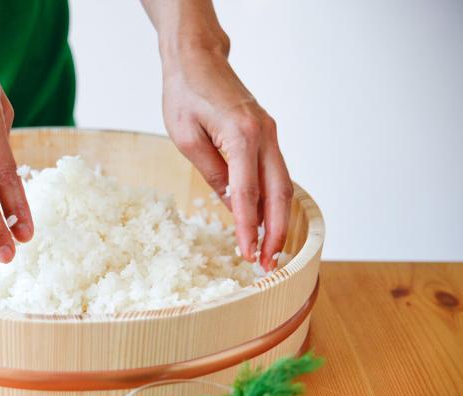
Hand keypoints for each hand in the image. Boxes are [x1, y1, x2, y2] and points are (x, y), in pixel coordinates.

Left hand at [162, 46, 292, 270]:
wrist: (197, 58)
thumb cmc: (185, 93)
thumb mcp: (186, 139)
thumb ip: (213, 174)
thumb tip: (234, 207)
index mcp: (242, 135)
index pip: (247, 194)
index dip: (248, 228)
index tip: (247, 255)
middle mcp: (264, 134)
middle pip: (279, 193)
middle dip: (276, 232)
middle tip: (268, 264)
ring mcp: (269, 133)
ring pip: (283, 185)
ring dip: (279, 220)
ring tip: (271, 251)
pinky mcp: (265, 135)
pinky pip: (275, 173)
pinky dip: (273, 200)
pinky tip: (267, 222)